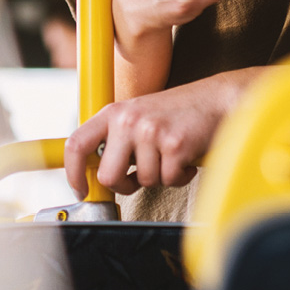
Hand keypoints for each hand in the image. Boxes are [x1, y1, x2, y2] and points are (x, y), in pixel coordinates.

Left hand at [63, 74, 239, 196]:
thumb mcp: (138, 117)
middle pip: (108, 176)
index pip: (77, 144)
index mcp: (115, 112)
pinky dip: (179, 176)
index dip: (73, 173)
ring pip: (143, 181)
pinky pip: (168, 181)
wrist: (216, 99)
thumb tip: (98, 176)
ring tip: (171, 155)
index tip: (81, 190)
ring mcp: (151, 131)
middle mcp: (128, 119)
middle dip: (125, 185)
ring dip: (160, 176)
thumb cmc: (178, 112)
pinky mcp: (174, 144)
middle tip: (140, 176)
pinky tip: (186, 157)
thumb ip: (117, 140)